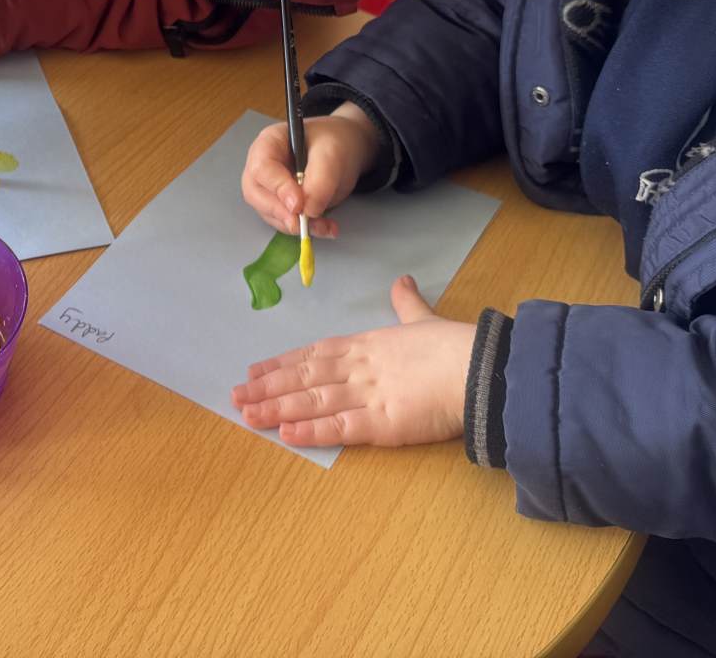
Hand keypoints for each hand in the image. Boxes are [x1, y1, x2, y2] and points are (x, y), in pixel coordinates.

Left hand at [232, 275, 474, 447]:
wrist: (478, 367)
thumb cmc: (455, 345)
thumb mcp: (424, 319)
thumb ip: (407, 303)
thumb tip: (402, 282)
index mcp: (366, 344)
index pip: (314, 353)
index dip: (283, 363)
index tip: (255, 370)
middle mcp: (358, 367)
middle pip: (304, 376)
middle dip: (268, 386)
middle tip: (236, 394)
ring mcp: (366, 394)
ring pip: (312, 400)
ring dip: (277, 407)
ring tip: (247, 414)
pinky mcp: (381, 423)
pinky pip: (338, 427)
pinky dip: (310, 431)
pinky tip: (285, 433)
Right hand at [240, 102, 382, 238]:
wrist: (345, 150)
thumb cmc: (334, 141)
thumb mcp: (332, 154)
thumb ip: (321, 180)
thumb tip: (309, 210)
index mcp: (268, 144)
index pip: (262, 169)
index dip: (277, 188)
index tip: (298, 205)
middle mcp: (263, 167)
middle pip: (257, 195)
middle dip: (280, 213)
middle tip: (302, 224)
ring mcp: (270, 188)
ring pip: (271, 214)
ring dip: (297, 225)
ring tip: (326, 226)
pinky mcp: (282, 205)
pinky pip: (287, 222)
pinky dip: (306, 228)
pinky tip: (326, 227)